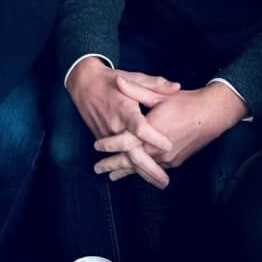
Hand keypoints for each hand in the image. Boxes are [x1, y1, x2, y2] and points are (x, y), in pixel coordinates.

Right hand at [66, 60, 177, 187]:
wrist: (84, 85)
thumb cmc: (111, 80)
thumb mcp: (133, 77)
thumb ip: (155, 84)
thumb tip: (177, 87)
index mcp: (125, 109)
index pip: (140, 128)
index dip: (154, 137)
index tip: (169, 146)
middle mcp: (116, 126)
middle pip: (132, 152)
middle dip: (149, 168)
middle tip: (165, 181)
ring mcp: (108, 135)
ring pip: (125, 159)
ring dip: (141, 173)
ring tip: (158, 183)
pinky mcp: (102, 139)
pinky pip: (117, 156)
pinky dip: (129, 168)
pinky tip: (142, 176)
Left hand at [108, 83, 246, 170]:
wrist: (211, 115)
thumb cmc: (184, 102)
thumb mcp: (159, 94)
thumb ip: (137, 90)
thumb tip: (118, 81)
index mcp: (151, 130)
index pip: (125, 142)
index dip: (109, 144)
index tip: (96, 146)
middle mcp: (158, 148)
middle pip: (130, 161)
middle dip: (112, 166)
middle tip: (97, 169)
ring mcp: (167, 158)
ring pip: (142, 168)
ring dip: (125, 172)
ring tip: (112, 176)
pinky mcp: (175, 162)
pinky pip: (154, 168)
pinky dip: (141, 172)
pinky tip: (134, 173)